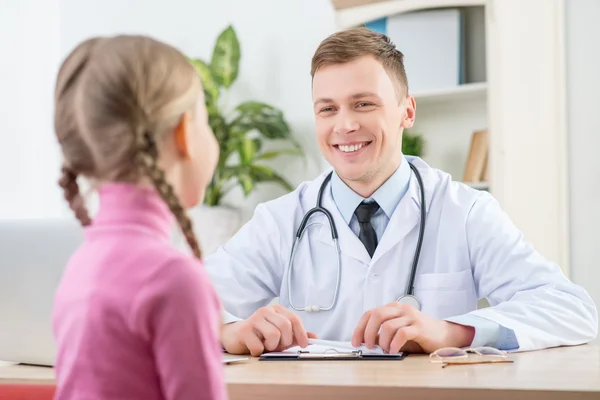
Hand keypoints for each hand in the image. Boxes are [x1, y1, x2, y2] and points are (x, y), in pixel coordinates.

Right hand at [221, 305, 316, 355]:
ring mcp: (254, 319)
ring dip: (272, 346)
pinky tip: (255, 348)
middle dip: (285, 341)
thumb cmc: (260, 335)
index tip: (304, 344)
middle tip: (279, 346)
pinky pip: (259, 346)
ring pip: (273, 335)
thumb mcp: (280, 334)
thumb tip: (314, 337)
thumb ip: (295, 335)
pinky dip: (259, 352)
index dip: (301, 333)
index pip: (294, 319)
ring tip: (266, 346)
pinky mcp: (244, 330)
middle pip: (285, 326)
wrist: (235, 336)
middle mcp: (266, 311)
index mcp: (276, 310)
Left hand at [351, 302, 474, 353]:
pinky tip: (394, 350)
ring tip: (385, 350)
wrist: (444, 335)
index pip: (370, 313)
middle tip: (368, 346)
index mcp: (393, 308)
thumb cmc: (419, 334)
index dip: (360, 327)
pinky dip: (394, 344)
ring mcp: (411, 317)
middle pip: (376, 315)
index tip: (355, 341)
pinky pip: (402, 333)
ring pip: (388, 325)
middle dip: (368, 332)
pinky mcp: (420, 327)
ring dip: (383, 341)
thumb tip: (365, 341)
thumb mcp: (397, 332)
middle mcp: (401, 309)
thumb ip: (382, 334)